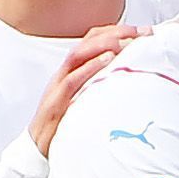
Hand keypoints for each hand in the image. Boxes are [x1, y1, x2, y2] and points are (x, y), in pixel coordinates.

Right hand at [27, 22, 141, 154]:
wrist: (37, 146)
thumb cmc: (64, 124)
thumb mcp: (86, 100)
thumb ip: (101, 87)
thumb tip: (129, 81)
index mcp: (73, 70)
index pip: (93, 40)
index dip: (116, 31)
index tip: (141, 31)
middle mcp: (65, 72)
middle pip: (88, 41)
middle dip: (116, 32)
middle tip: (141, 32)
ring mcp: (59, 84)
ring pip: (80, 54)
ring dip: (105, 44)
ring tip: (127, 40)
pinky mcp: (56, 100)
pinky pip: (73, 78)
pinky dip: (91, 66)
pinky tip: (108, 59)